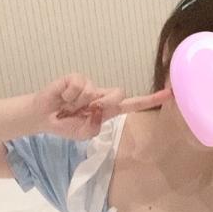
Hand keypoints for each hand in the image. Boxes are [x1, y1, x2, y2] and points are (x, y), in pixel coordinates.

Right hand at [32, 73, 172, 140]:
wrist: (43, 118)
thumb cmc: (66, 125)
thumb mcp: (84, 133)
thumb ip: (94, 126)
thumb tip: (98, 109)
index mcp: (108, 110)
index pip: (132, 104)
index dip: (150, 100)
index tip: (168, 94)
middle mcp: (102, 95)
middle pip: (117, 94)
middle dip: (103, 103)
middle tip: (82, 112)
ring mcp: (90, 85)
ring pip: (94, 92)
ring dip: (79, 103)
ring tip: (68, 107)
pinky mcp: (75, 78)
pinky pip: (79, 85)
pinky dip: (69, 95)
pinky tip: (62, 98)